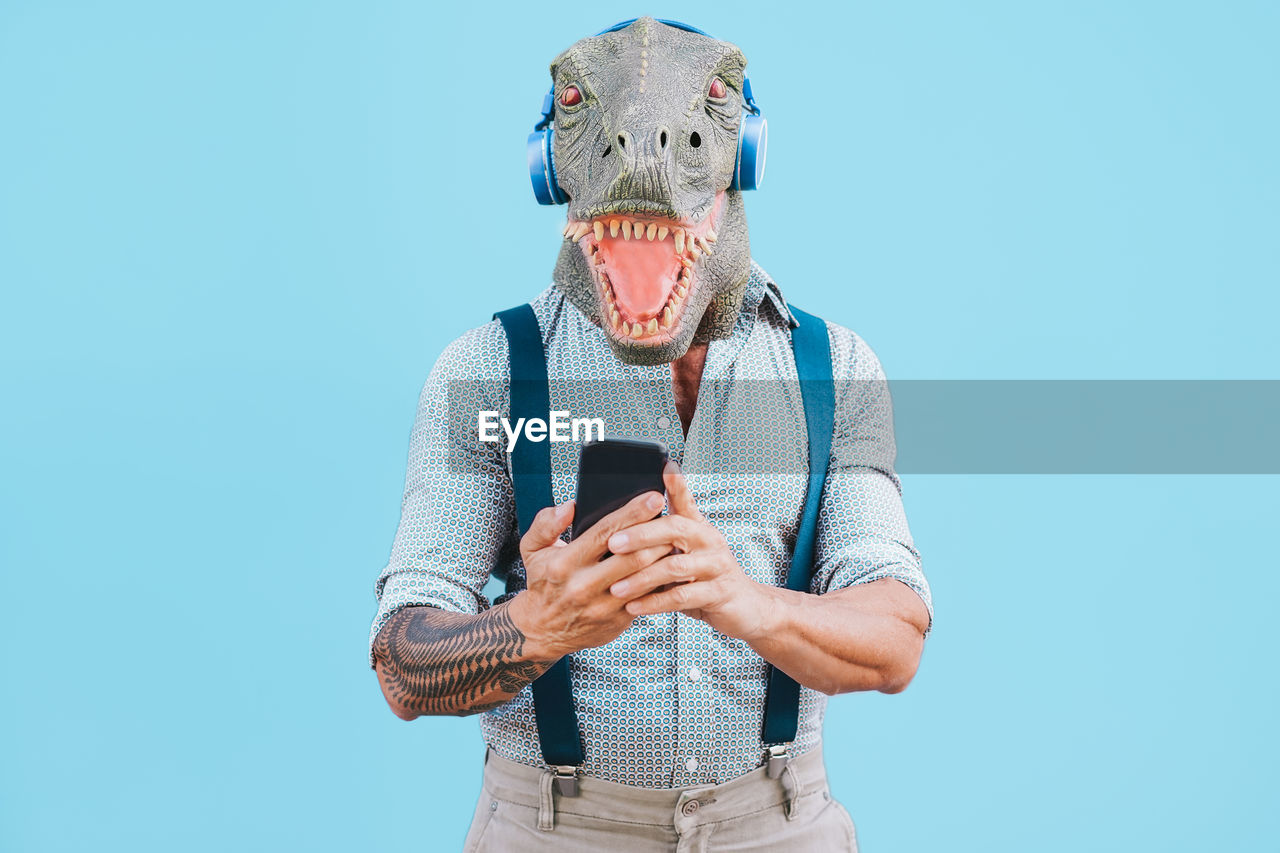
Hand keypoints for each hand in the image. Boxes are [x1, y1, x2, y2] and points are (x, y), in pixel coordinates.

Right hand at [507, 492, 670, 658]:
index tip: (654, 498)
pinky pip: (645, 598)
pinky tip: (668, 566)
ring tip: (676, 540)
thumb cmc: (543, 583)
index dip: (633, 513)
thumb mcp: (532, 550)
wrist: (542, 630)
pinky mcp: (616, 621)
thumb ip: (545, 524)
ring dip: (663, 558)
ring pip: (643, 578)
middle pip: (632, 557)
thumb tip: (570, 506)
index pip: (604, 533)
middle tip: (675, 518)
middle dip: (657, 535)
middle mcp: (583, 586)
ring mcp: (602, 606)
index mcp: (564, 563)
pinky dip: (660, 580)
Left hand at [605, 461, 772, 641]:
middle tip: (613, 543)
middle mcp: (710, 540)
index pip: (685, 499)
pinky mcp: (718, 593)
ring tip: (616, 587)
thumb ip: (667, 532)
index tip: (664, 465)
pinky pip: (681, 597)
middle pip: (674, 529)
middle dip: (640, 535)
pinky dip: (655, 603)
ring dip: (641, 578)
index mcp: (698, 527)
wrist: (745, 606)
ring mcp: (716, 566)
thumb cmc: (708, 576)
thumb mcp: (690, 549)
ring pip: (674, 566)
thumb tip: (635, 514)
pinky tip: (633, 607)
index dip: (677, 483)